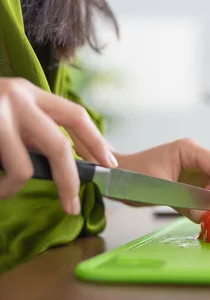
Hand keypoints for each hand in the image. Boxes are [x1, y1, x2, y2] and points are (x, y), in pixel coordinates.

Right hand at [0, 77, 117, 214]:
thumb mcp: (6, 115)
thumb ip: (31, 130)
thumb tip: (68, 162)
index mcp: (28, 92)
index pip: (75, 115)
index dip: (95, 141)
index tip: (109, 164)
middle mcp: (16, 97)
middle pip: (60, 146)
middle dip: (70, 180)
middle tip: (72, 206)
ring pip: (24, 168)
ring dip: (14, 189)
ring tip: (1, 192)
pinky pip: (3, 174)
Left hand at [114, 138, 209, 222]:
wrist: (118, 177)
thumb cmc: (132, 177)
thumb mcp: (159, 191)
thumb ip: (186, 202)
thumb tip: (208, 216)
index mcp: (189, 150)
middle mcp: (199, 155)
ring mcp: (200, 166)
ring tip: (208, 205)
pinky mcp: (198, 179)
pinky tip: (202, 206)